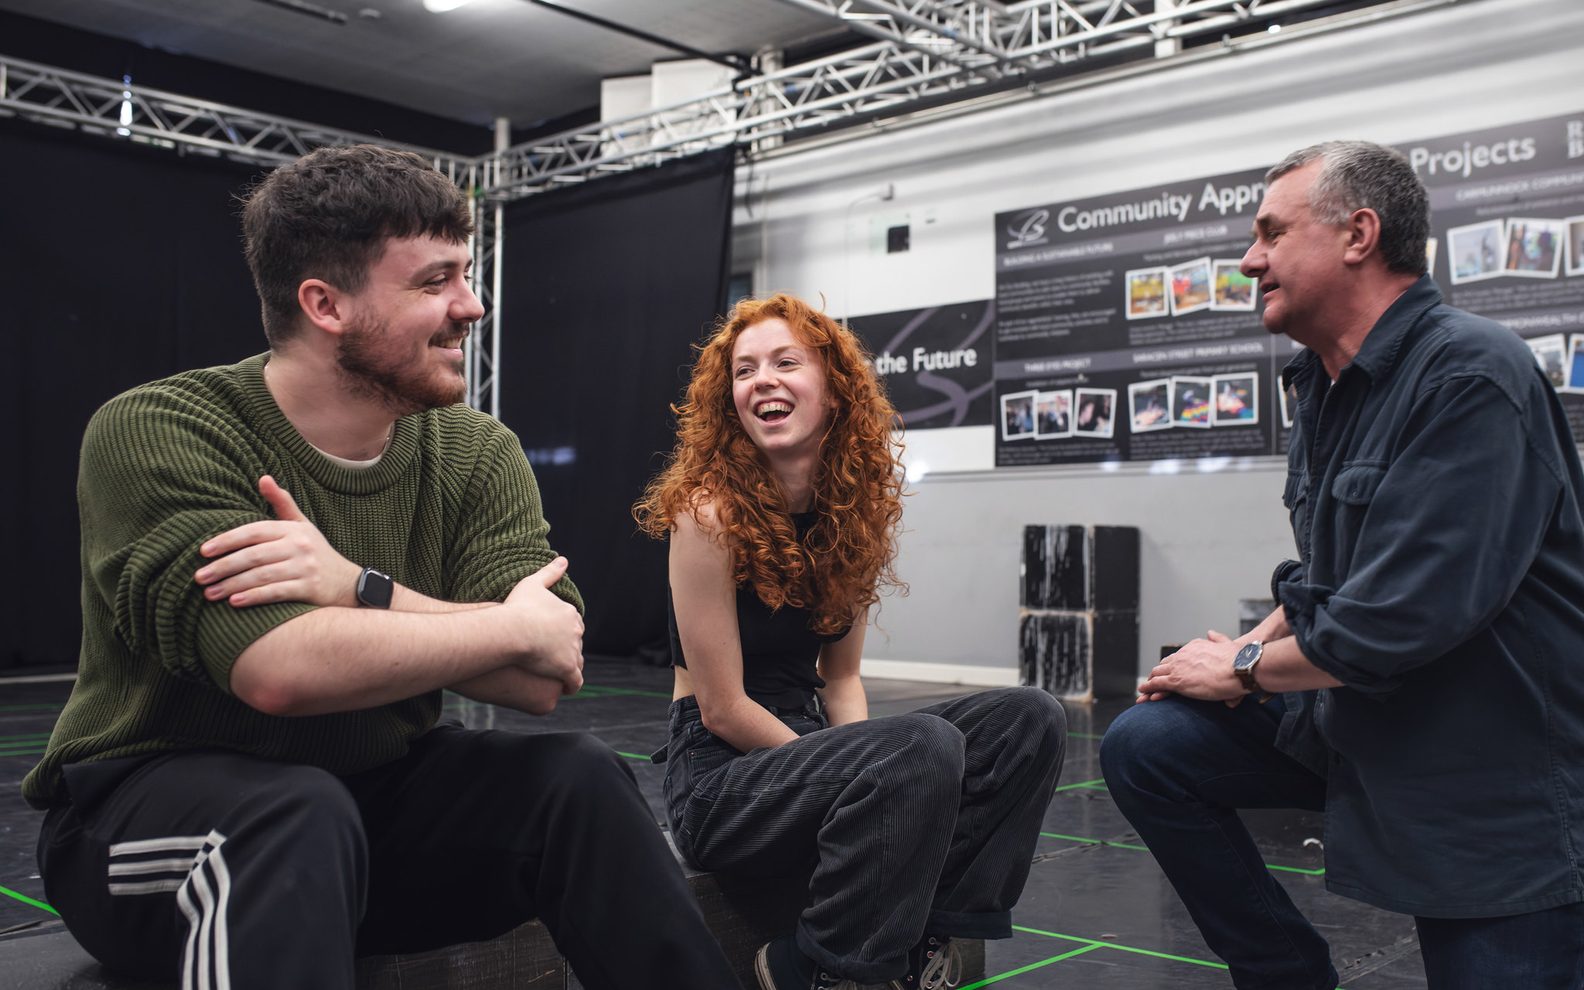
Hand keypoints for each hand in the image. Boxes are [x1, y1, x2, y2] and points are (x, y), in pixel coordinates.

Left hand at [195, 476, 359, 607]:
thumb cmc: (316, 553)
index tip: (203, 551)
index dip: (227, 540)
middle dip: (223, 566)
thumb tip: (263, 478)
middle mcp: (300, 546)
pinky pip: (276, 593)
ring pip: (261, 575)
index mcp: (293, 529)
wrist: (348, 583)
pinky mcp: (310, 588)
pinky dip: (254, 597)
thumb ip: (281, 503)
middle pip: (254, 555)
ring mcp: (306, 567)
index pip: (254, 531)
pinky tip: (235, 602)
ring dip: (232, 584)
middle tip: (199, 577)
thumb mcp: (302, 525)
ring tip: (209, 593)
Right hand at [502, 557, 584, 694]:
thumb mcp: (532, 584)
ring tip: (556, 674)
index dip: (562, 632)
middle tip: (552, 657)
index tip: (551, 638)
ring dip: (569, 667)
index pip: (572, 624)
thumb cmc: (517, 608)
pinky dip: (571, 686)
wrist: (513, 630)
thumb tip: (563, 559)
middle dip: (566, 649)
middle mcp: (576, 632)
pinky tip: (564, 688)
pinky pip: (574, 682)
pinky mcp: (567, 668)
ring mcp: (573, 650)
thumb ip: (549, 572)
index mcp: (570, 613)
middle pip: (575, 643)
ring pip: (576, 662)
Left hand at [1136, 629, 1244, 705]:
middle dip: (1158, 673)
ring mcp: (1178, 667)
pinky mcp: (1176, 681)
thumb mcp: (1226, 644)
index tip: (1169, 671)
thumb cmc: (1238, 660)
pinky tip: (1143, 692)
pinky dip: (1148, 688)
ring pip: (1156, 673)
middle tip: (1152, 682)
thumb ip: (1218, 638)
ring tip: (1144, 690)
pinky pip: (1156, 684)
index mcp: (1194, 646)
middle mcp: (1183, 655)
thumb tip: (1211, 633)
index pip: (1178, 656)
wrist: (1239, 667)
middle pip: (1164, 664)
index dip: (1172, 665)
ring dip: (1149, 682)